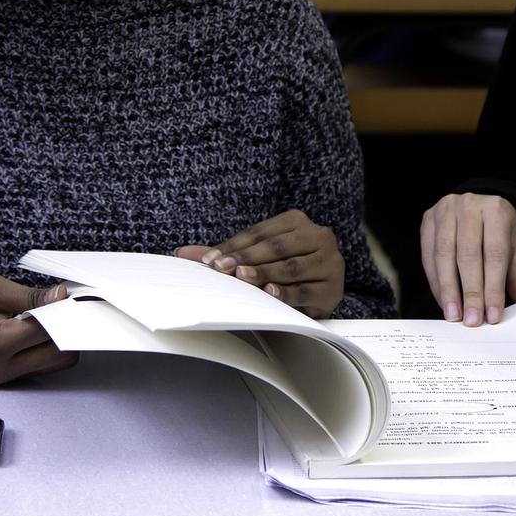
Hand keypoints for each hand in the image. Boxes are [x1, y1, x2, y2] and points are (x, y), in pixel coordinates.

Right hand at [0, 267, 77, 384]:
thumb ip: (30, 296)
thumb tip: (62, 298)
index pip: (48, 332)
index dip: (64, 311)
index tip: (70, 296)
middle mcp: (0, 368)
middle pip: (60, 355)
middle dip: (66, 329)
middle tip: (60, 305)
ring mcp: (3, 376)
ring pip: (55, 363)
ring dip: (58, 340)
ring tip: (44, 315)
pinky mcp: (5, 376)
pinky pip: (41, 365)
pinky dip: (46, 346)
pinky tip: (35, 327)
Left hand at [175, 209, 344, 318]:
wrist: (322, 291)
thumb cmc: (284, 271)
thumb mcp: (258, 257)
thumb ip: (226, 253)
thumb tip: (183, 253)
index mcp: (298, 221)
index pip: (261, 232)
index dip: (234, 245)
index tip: (210, 260)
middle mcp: (319, 236)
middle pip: (276, 247)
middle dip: (245, 258)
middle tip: (221, 269)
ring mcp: (329, 262)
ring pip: (291, 267)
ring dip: (265, 273)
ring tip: (242, 278)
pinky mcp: (333, 288)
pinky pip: (305, 290)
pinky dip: (286, 292)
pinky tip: (270, 293)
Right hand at [420, 193, 515, 325]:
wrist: (481, 212)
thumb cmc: (500, 235)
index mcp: (497, 210)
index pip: (495, 253)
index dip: (493, 287)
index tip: (493, 315)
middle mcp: (469, 205)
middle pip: (468, 255)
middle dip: (470, 292)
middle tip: (472, 320)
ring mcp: (445, 210)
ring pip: (444, 255)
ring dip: (448, 290)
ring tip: (454, 315)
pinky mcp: (427, 221)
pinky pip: (428, 256)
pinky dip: (436, 282)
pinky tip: (444, 301)